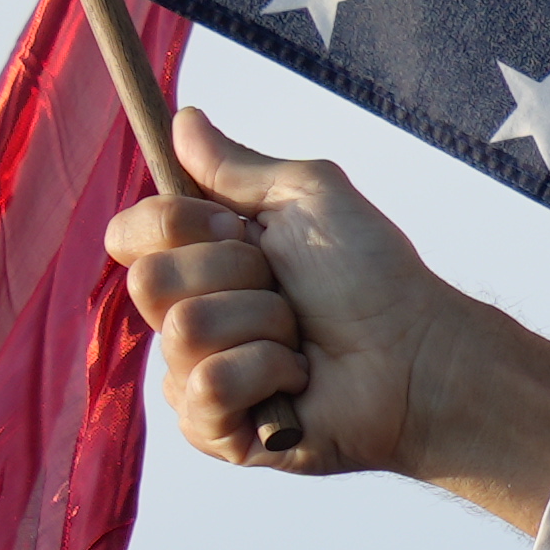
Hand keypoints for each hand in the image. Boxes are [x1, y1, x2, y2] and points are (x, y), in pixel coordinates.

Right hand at [107, 108, 549, 523]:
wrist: (419, 352)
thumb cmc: (372, 275)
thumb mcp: (306, 197)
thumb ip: (236, 165)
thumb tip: (182, 119)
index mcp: (199, 262)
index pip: (130, 235)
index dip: (181, 225)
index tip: (243, 230)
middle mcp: (188, 317)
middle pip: (149, 282)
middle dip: (234, 272)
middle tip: (286, 288)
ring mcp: (196, 377)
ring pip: (185, 331)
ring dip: (263, 323)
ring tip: (302, 339)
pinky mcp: (214, 430)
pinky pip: (207, 386)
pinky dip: (268, 372)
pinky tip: (298, 381)